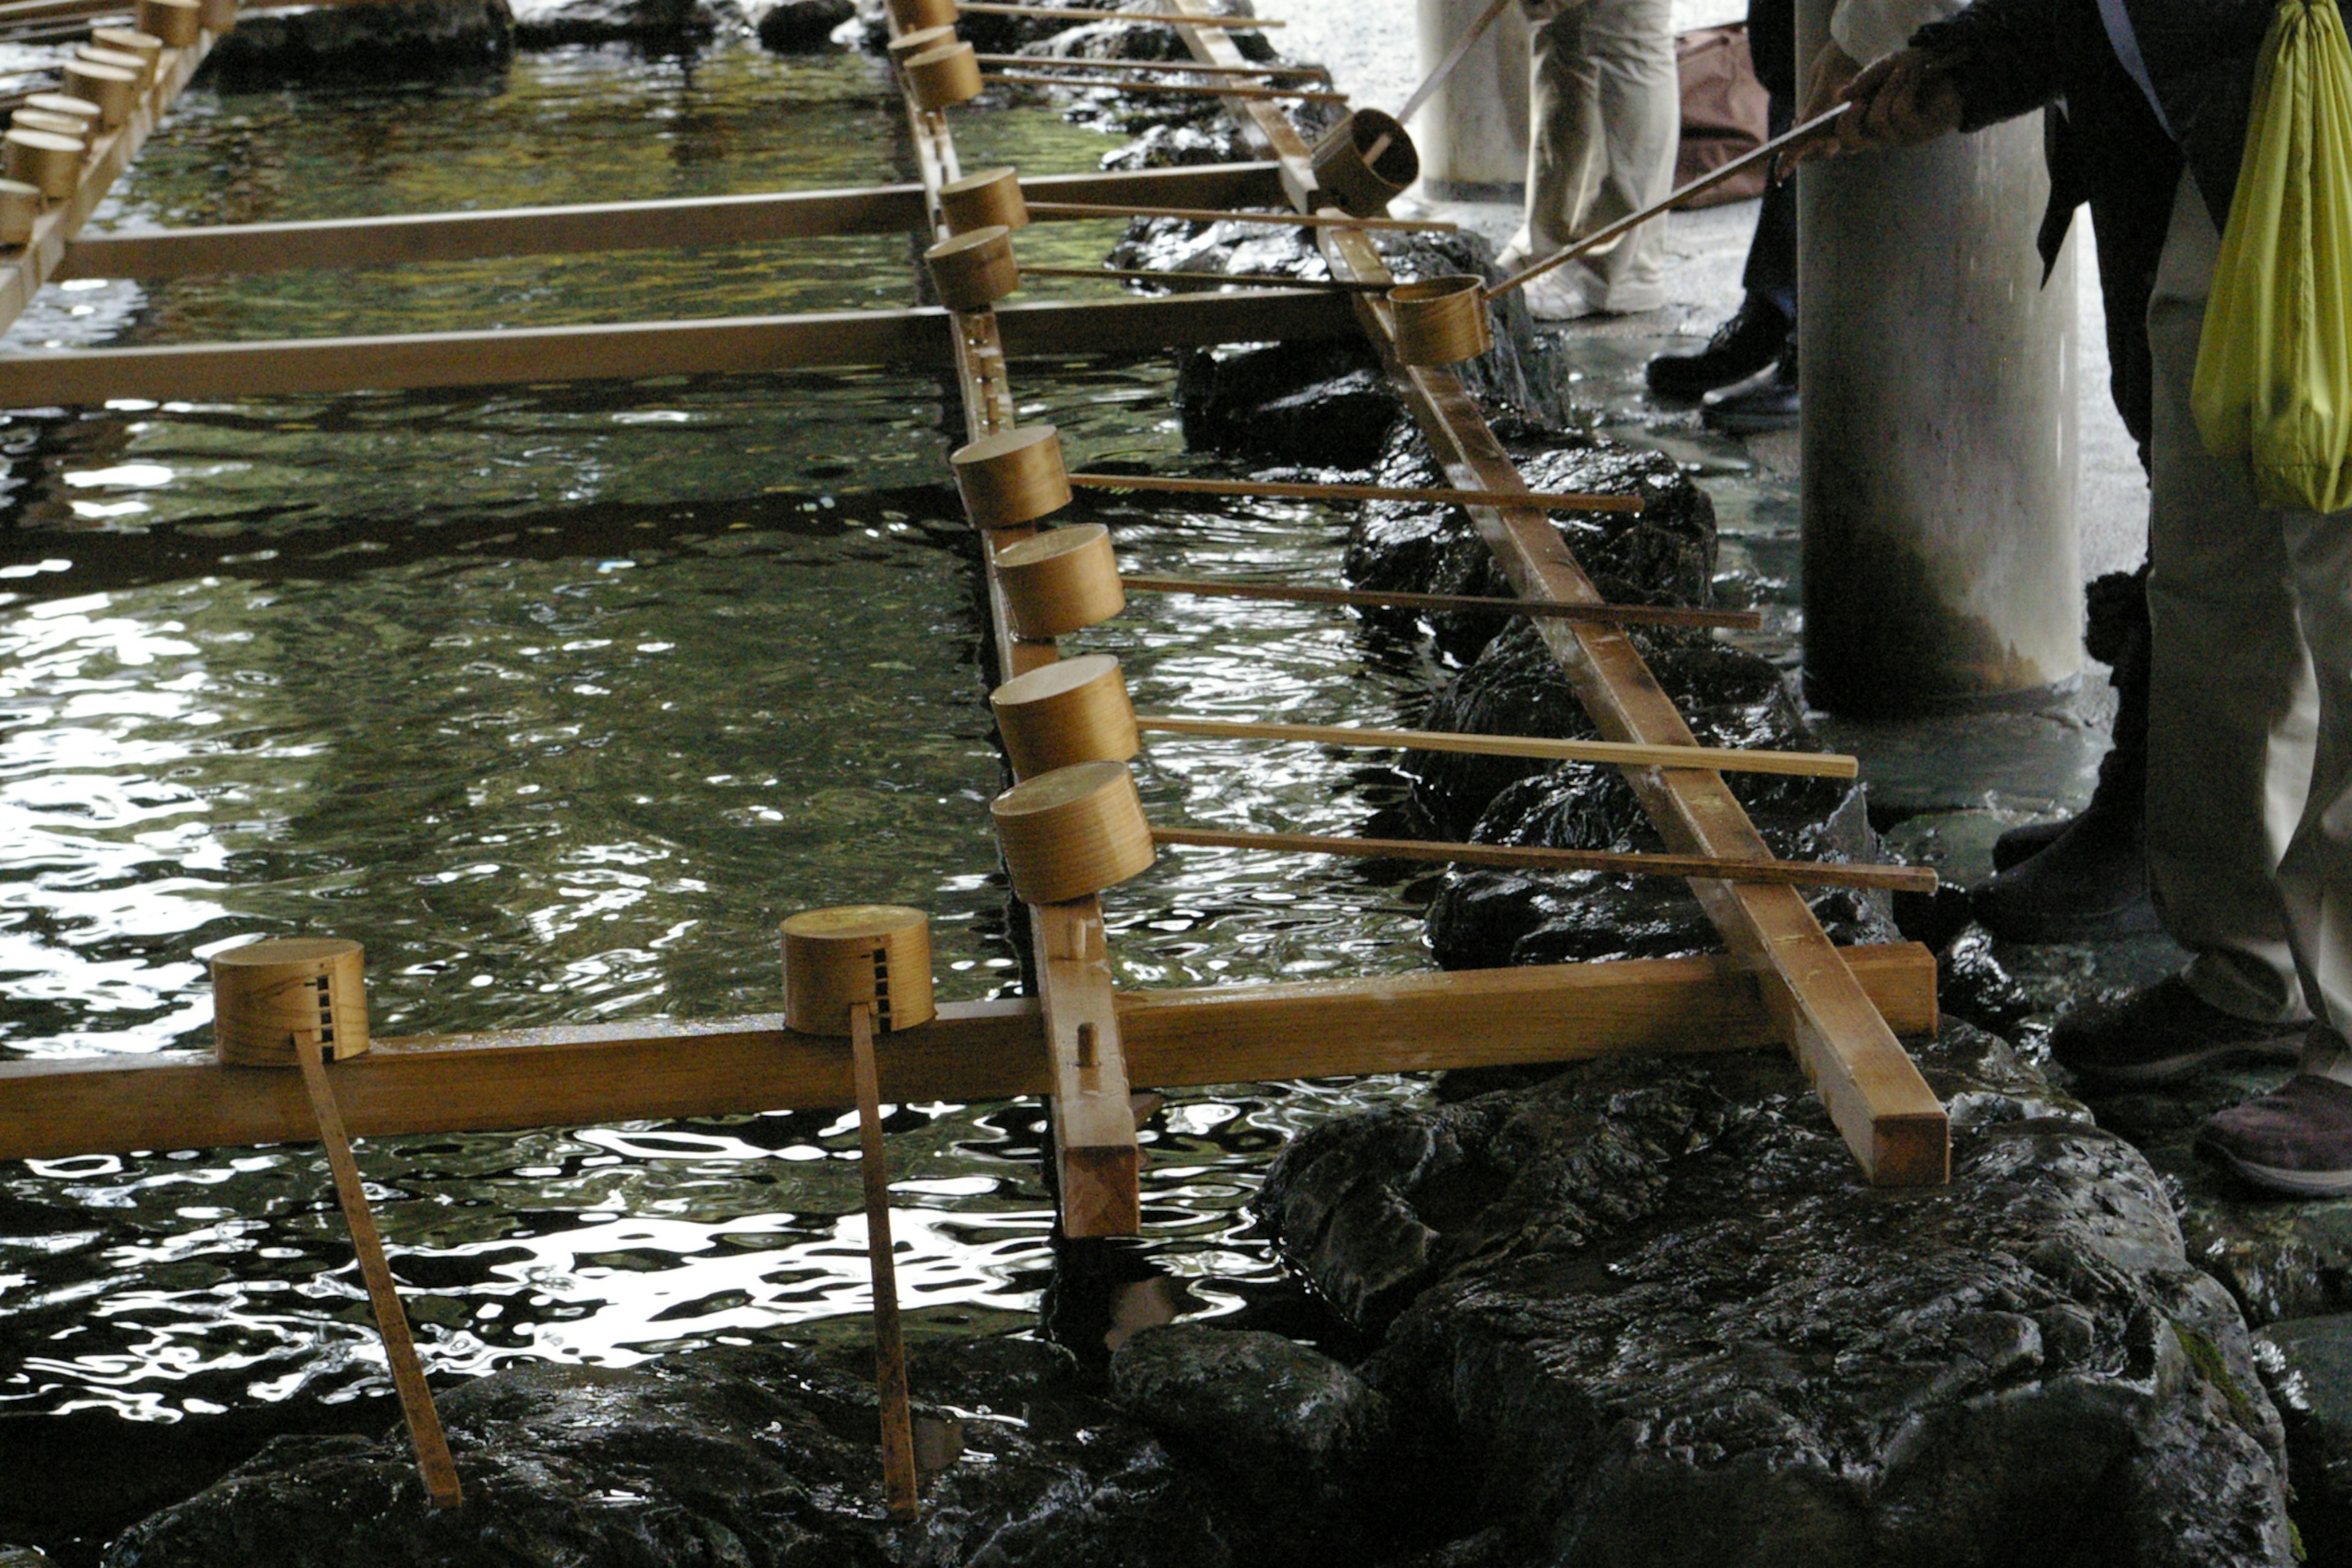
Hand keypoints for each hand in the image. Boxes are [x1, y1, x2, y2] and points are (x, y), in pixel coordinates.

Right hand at [1786, 46, 1963, 162]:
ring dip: (1887, 91)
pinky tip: (1913, 76)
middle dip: (1848, 123)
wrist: (1953, 66)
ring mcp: (1893, 137)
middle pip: (1845, 142)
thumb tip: (1843, 101)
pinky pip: (1898, 114)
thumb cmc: (1911, 70)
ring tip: (1901, 71)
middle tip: (1856, 102)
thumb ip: (1859, 83)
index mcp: (1851, 121)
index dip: (1797, 157)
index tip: (1779, 169)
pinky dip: (1903, 87)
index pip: (1817, 143)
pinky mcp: (1914, 133)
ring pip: (1875, 124)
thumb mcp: (1879, 68)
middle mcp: (1869, 135)